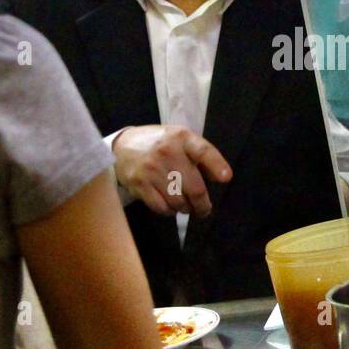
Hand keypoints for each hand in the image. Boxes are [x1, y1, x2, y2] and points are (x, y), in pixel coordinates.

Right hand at [111, 125, 232, 216]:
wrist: (122, 146)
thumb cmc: (159, 144)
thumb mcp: (181, 139)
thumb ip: (201, 155)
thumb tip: (222, 178)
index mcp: (181, 137)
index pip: (203, 151)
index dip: (217, 165)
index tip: (226, 178)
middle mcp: (167, 152)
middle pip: (194, 187)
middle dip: (203, 205)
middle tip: (204, 209)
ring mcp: (152, 170)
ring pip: (179, 201)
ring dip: (185, 208)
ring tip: (186, 206)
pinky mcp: (139, 185)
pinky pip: (162, 207)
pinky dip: (169, 211)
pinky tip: (170, 205)